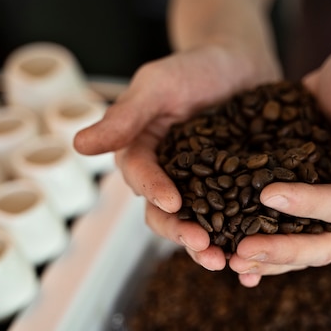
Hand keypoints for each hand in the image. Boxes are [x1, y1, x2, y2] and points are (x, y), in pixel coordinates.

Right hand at [74, 43, 279, 271]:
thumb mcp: (160, 84)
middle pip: (165, 214)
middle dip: (181, 233)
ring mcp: (201, 189)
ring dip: (208, 248)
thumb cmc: (195, 67)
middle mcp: (168, 179)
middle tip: (203, 246)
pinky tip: (252, 267)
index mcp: (143, 155)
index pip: (141, 178)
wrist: (242, 63)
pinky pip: (232, 222)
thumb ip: (126, 115)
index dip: (154, 191)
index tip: (172, 203)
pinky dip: (239, 244)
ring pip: (198, 225)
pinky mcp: (232, 194)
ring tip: (227, 263)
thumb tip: (79, 145)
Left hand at [230, 36, 330, 286]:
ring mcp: (325, 211)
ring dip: (266, 258)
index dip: (307, 205)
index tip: (267, 195)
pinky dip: (259, 242)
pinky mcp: (302, 205)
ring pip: (299, 248)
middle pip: (320, 245)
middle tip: (241, 253)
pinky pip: (282, 232)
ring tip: (231, 260)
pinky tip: (230, 253)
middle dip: (280, 251)